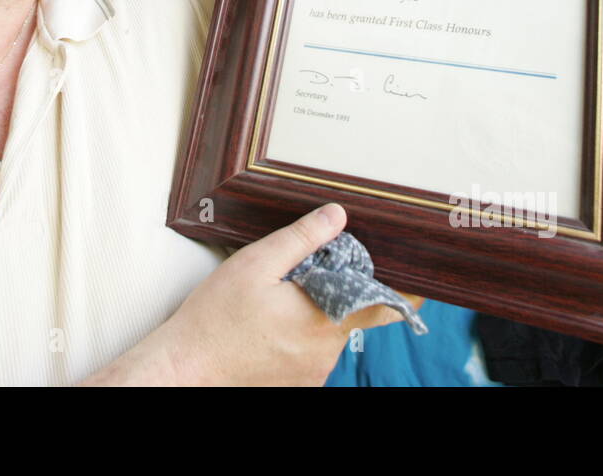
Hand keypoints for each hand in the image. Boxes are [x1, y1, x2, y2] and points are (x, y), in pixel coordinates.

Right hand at [83, 203, 417, 385]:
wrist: (183, 373)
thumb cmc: (214, 321)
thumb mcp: (255, 266)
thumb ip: (301, 240)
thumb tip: (337, 216)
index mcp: (325, 319)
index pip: (386, 305)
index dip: (406, 291)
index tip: (419, 278)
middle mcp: (327, 353)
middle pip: (350, 313)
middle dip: (335, 291)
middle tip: (301, 275)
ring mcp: (313, 375)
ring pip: (328, 333)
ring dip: (313, 315)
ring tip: (271, 305)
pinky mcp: (297, 386)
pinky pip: (310, 354)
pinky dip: (297, 337)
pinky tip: (264, 329)